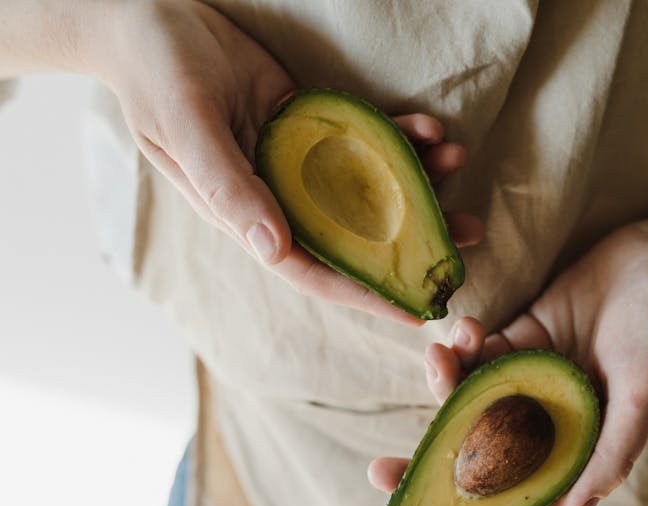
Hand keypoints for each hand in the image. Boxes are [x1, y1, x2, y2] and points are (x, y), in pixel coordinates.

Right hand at [86, 0, 479, 324]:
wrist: (152, 18)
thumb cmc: (158, 74)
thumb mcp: (187, 127)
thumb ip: (228, 188)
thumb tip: (274, 249)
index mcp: (246, 213)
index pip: (312, 267)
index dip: (364, 292)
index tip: (415, 309)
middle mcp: (279, 195)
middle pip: (354, 233)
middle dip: (413, 238)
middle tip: (469, 233)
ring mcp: (299, 161)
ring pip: (368, 185)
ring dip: (416, 179)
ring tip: (459, 160)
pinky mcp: (313, 125)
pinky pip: (364, 139)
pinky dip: (399, 135)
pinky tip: (431, 128)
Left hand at [369, 224, 647, 505]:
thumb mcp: (645, 393)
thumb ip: (612, 452)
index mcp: (582, 444)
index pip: (523, 499)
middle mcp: (551, 418)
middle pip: (484, 455)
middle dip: (432, 466)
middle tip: (379, 472)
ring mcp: (534, 378)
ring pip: (472, 401)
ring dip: (445, 387)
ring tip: (438, 358)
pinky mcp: (524, 337)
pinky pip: (479, 353)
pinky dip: (462, 346)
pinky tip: (462, 329)